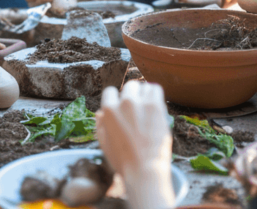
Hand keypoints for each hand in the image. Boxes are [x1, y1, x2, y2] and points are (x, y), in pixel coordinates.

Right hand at [96, 82, 174, 208]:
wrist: (144, 170)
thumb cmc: (123, 161)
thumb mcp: (104, 144)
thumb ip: (100, 125)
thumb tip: (100, 112)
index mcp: (108, 110)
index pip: (110, 91)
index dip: (115, 100)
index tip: (121, 107)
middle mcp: (124, 102)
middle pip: (129, 86)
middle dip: (132, 95)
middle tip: (137, 108)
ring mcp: (141, 103)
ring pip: (143, 86)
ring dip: (144, 94)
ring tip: (147, 106)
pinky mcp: (156, 106)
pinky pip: (155, 89)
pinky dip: (154, 93)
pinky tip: (155, 103)